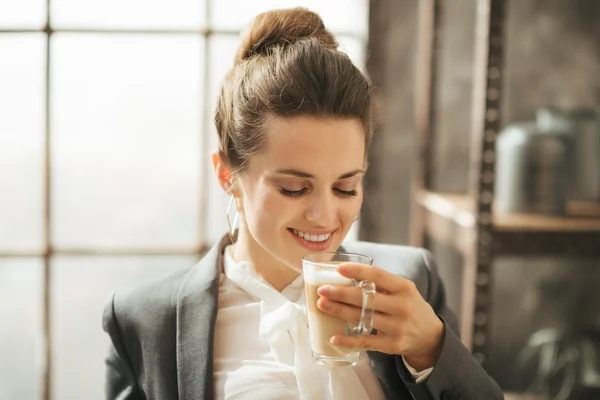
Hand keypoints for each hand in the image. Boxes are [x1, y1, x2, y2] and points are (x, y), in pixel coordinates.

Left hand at [316, 263, 443, 370]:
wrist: (431, 336)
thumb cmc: (409, 306)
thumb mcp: (403, 290)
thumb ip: (381, 283)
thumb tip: (347, 274)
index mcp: (404, 288)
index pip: (379, 276)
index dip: (358, 271)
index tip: (338, 268)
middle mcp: (402, 307)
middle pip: (367, 298)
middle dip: (341, 293)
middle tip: (322, 290)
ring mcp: (398, 327)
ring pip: (363, 318)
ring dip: (340, 312)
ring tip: (322, 305)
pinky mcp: (393, 345)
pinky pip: (366, 342)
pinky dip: (348, 341)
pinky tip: (333, 337)